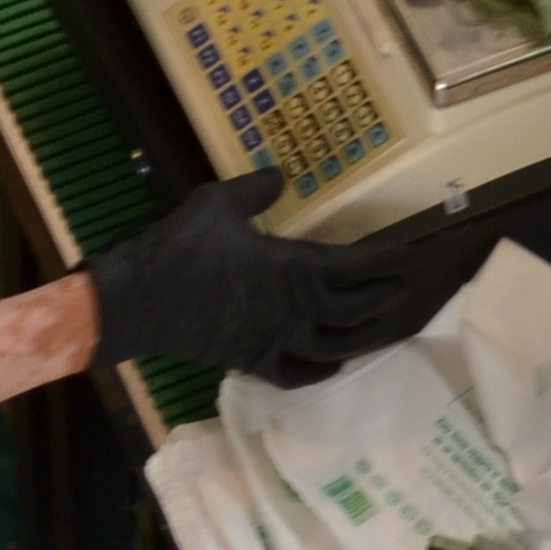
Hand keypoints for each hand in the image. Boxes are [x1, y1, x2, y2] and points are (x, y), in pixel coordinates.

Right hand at [85, 171, 446, 384]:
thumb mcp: (219, 202)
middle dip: (386, 297)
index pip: (356, 265)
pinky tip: (335, 365)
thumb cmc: (180, 247)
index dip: (387, 260)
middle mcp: (293, 309)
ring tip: (388, 328)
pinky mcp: (251, 360)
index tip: (412, 255)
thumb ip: (256, 189)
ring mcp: (274, 339)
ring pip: (334, 346)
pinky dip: (320, 372)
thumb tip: (281, 175)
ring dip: (366, 337)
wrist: (138, 300)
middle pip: (355, 309)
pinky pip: (295, 375)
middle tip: (411, 289)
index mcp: (293, 268)